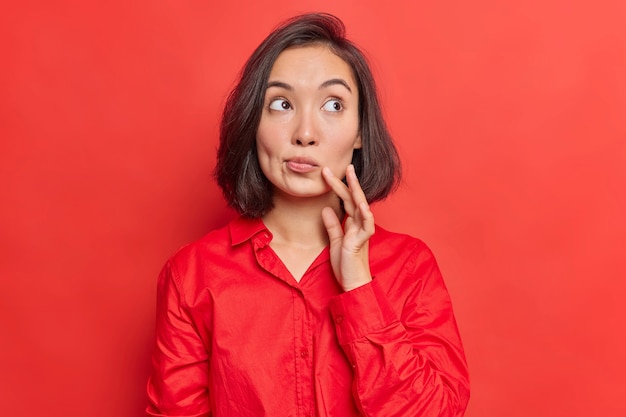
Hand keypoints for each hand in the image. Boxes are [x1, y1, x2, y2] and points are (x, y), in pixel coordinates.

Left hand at [321, 164, 373, 291]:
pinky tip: (361, 203)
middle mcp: (359, 224)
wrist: (354, 284)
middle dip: (344, 181)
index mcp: (352, 223)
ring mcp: (362, 231)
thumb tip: (326, 209)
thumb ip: (332, 226)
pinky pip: (367, 225)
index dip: (337, 186)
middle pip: (352, 198)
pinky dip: (365, 214)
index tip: (326, 174)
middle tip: (334, 166)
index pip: (345, 200)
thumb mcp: (335, 242)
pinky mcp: (362, 241)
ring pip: (361, 206)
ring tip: (349, 174)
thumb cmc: (346, 265)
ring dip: (355, 190)